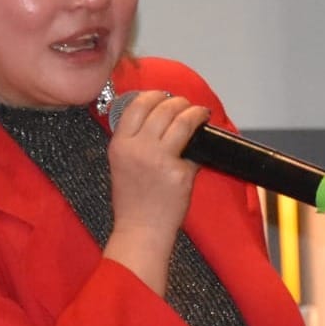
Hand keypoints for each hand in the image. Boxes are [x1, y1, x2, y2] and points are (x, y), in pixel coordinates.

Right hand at [102, 91, 209, 293]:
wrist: (141, 230)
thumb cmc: (132, 202)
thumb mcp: (121, 164)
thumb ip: (134, 140)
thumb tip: (159, 119)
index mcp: (120, 144)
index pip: (136, 105)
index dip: (153, 95)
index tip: (163, 96)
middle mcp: (138, 148)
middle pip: (162, 108)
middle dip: (178, 102)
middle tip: (185, 106)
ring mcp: (160, 159)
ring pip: (182, 120)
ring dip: (194, 112)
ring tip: (200, 113)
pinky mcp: (180, 172)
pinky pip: (194, 148)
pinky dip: (201, 140)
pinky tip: (205, 139)